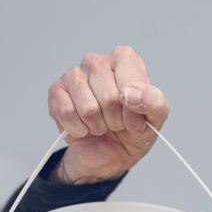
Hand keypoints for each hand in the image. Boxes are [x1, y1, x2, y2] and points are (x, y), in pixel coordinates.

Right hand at [46, 45, 169, 182]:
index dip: (134, 108)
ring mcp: (73, 75)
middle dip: (116, 119)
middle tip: (116, 121)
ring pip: (88, 108)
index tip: (135, 115)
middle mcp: (96, 61)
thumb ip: (153, 102)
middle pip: (109, 98)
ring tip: (102, 123)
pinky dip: (79, 129)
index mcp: (124, 59)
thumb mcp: (155, 117)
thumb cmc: (133, 127)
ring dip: (98, 126)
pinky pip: (66, 114)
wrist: (111, 152)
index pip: (130, 82)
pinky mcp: (56, 91)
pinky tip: (84, 127)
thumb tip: (130, 94)